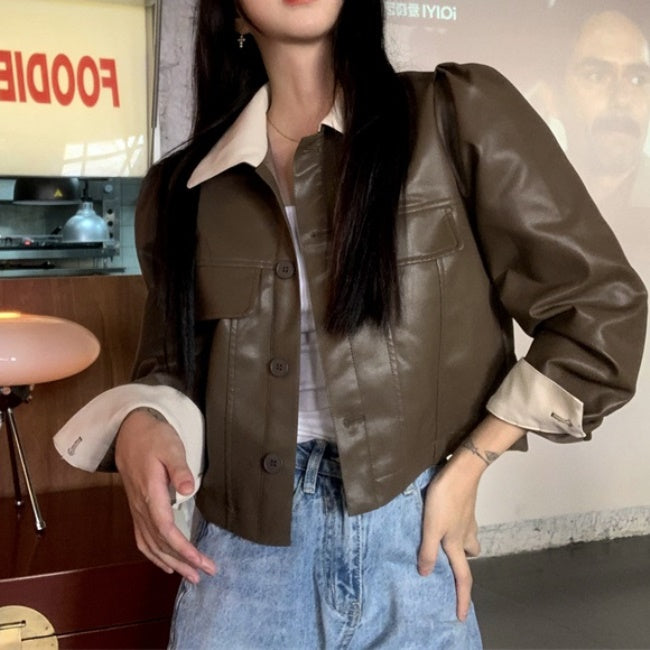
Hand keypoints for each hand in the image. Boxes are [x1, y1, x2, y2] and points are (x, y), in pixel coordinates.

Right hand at [115, 409, 215, 582]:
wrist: (130, 432)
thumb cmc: (154, 438)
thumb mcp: (171, 447)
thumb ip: (179, 469)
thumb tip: (189, 490)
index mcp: (150, 494)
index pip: (166, 529)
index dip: (183, 548)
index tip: (201, 561)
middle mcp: (141, 507)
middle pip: (160, 543)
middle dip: (183, 561)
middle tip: (206, 574)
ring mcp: (137, 509)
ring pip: (151, 545)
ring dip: (171, 562)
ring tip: (191, 576)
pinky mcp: (137, 508)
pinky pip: (142, 538)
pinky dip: (154, 555)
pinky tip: (167, 564)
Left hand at [417, 453, 482, 621]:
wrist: (461, 471)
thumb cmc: (445, 499)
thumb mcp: (431, 527)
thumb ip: (427, 550)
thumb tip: (426, 574)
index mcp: (458, 544)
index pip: (463, 578)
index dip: (462, 598)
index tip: (462, 616)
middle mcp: (466, 534)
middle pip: (468, 555)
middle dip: (460, 561)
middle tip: (446, 561)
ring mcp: (468, 519)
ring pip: (466, 537)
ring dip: (457, 541)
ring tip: (439, 537)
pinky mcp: (464, 505)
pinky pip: (461, 522)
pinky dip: (454, 524)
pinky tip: (440, 516)